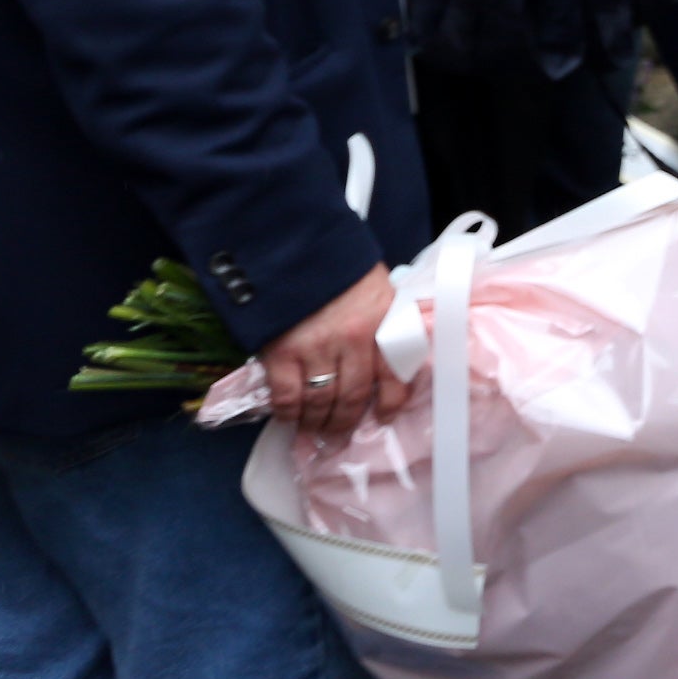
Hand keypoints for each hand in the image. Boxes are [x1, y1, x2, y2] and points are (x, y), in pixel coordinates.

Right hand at [259, 261, 408, 442]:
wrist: (293, 243)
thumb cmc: (338, 266)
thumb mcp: (376, 287)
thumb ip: (381, 319)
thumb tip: (383, 354)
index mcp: (382, 321)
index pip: (396, 374)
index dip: (391, 402)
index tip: (384, 416)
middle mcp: (354, 340)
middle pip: (353, 397)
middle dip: (346, 422)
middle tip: (339, 435)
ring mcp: (317, 348)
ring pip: (321, 402)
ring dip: (318, 422)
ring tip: (316, 431)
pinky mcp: (282, 352)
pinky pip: (287, 396)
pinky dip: (289, 413)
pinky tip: (291, 417)